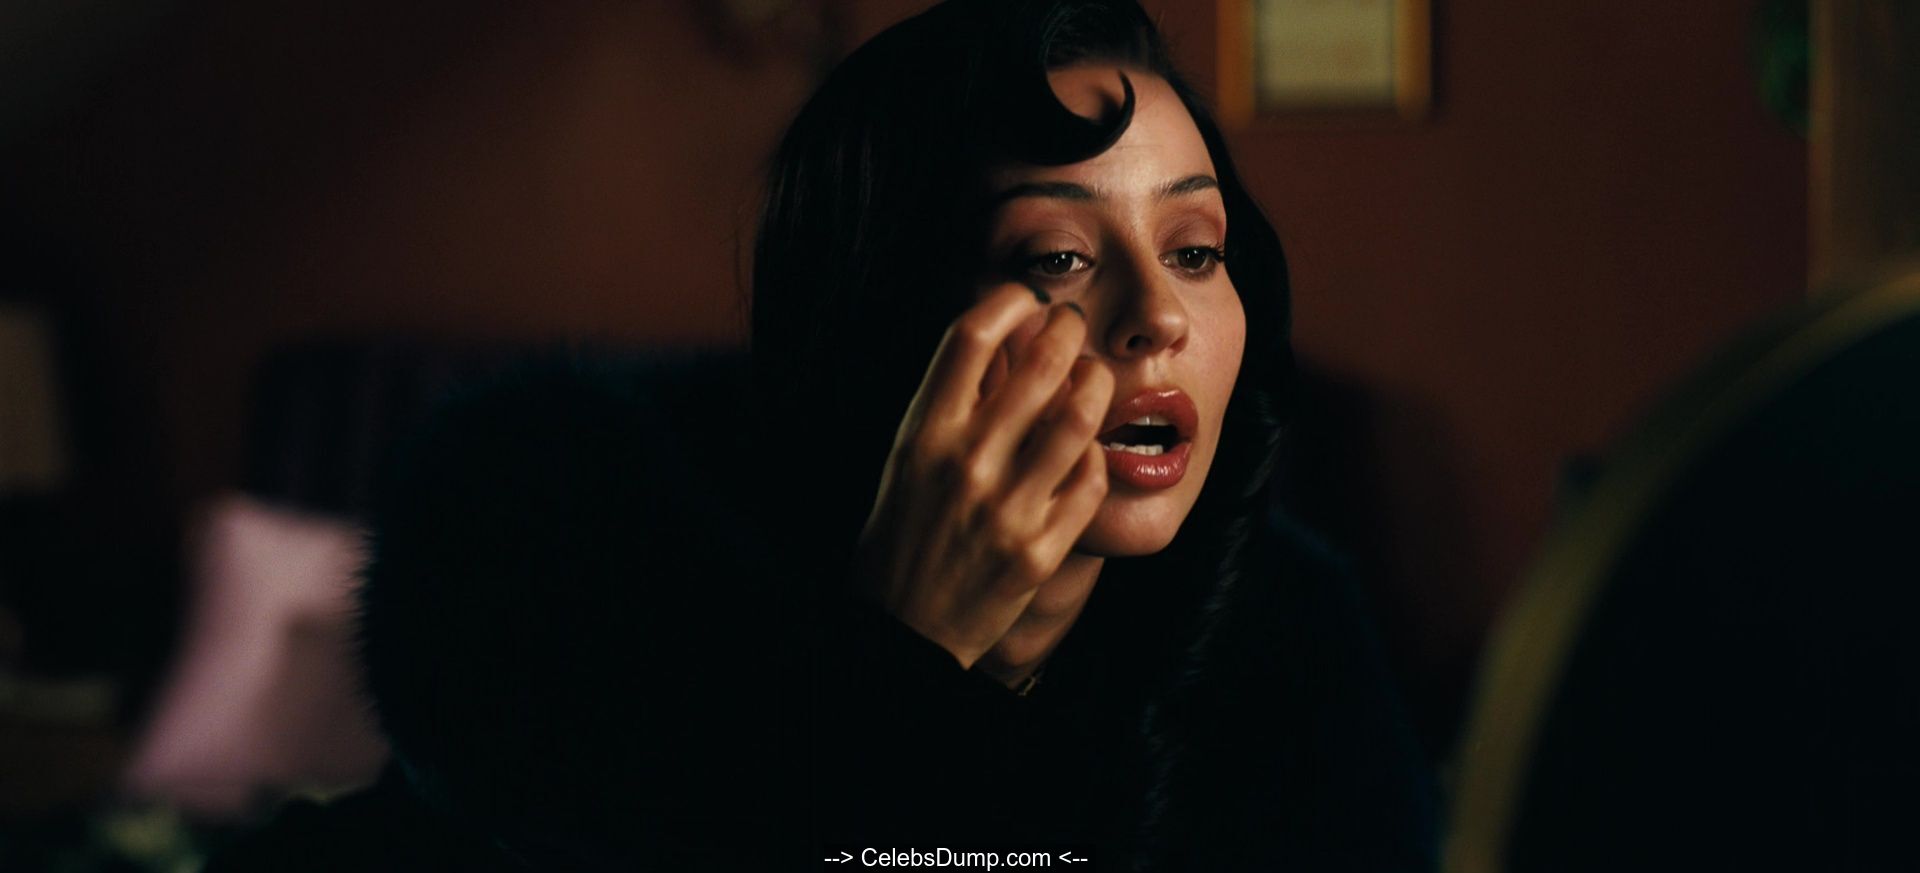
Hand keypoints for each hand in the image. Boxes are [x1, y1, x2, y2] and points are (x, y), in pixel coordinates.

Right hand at [853, 283, 1113, 670]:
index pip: (971, 337)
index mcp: (923, 434)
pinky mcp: (1039, 551)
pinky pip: (1090, 479)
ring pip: (1081, 414)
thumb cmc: (903, 531)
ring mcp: (1006, 510)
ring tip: (1092, 378)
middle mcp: (965, 465)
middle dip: (1069, 328)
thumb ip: (952, 401)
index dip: (1009, 299)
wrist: (900, 627)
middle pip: (1041, 363)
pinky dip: (1094, 456)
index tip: (1029, 295)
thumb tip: (1005, 336)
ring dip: (1096, 383)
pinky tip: (1084, 452)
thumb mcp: (909, 456)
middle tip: (1074, 325)